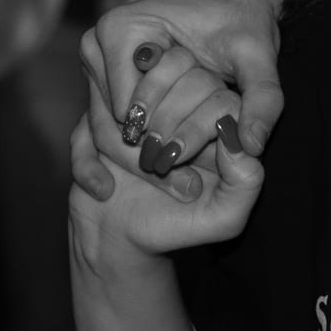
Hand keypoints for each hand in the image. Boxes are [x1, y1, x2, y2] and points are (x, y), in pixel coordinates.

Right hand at [66, 111, 263, 257]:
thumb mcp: (225, 217)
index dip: (197, 122)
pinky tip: (104, 190)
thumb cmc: (179, 227)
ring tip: (140, 176)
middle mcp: (177, 106)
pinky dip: (88, 164)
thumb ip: (246, 182)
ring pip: (121, 103)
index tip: (181, 156)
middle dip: (162, 130)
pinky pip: (84, 127)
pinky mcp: (93, 122)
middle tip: (161, 165)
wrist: (121, 242)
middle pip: (167, 88)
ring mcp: (133, 110)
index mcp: (215, 120)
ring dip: (123, 150)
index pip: (215, 92)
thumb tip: (235, 137)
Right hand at [75, 0, 291, 200]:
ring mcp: (95, 63)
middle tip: (190, 186)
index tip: (195, 162)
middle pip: (111, 125)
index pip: (129, 111)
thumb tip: (251, 147)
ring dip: (145, 158)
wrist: (233, 0)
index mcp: (121, 30)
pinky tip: (167, 176)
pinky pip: (106, 127)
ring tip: (187, 178)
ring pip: (106, 132)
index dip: (164, 140)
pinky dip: (136, 151)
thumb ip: (262, 98)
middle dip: (150, 157)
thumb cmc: (243, 22)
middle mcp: (97, 45)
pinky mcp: (102, 78)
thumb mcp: (259, 57)